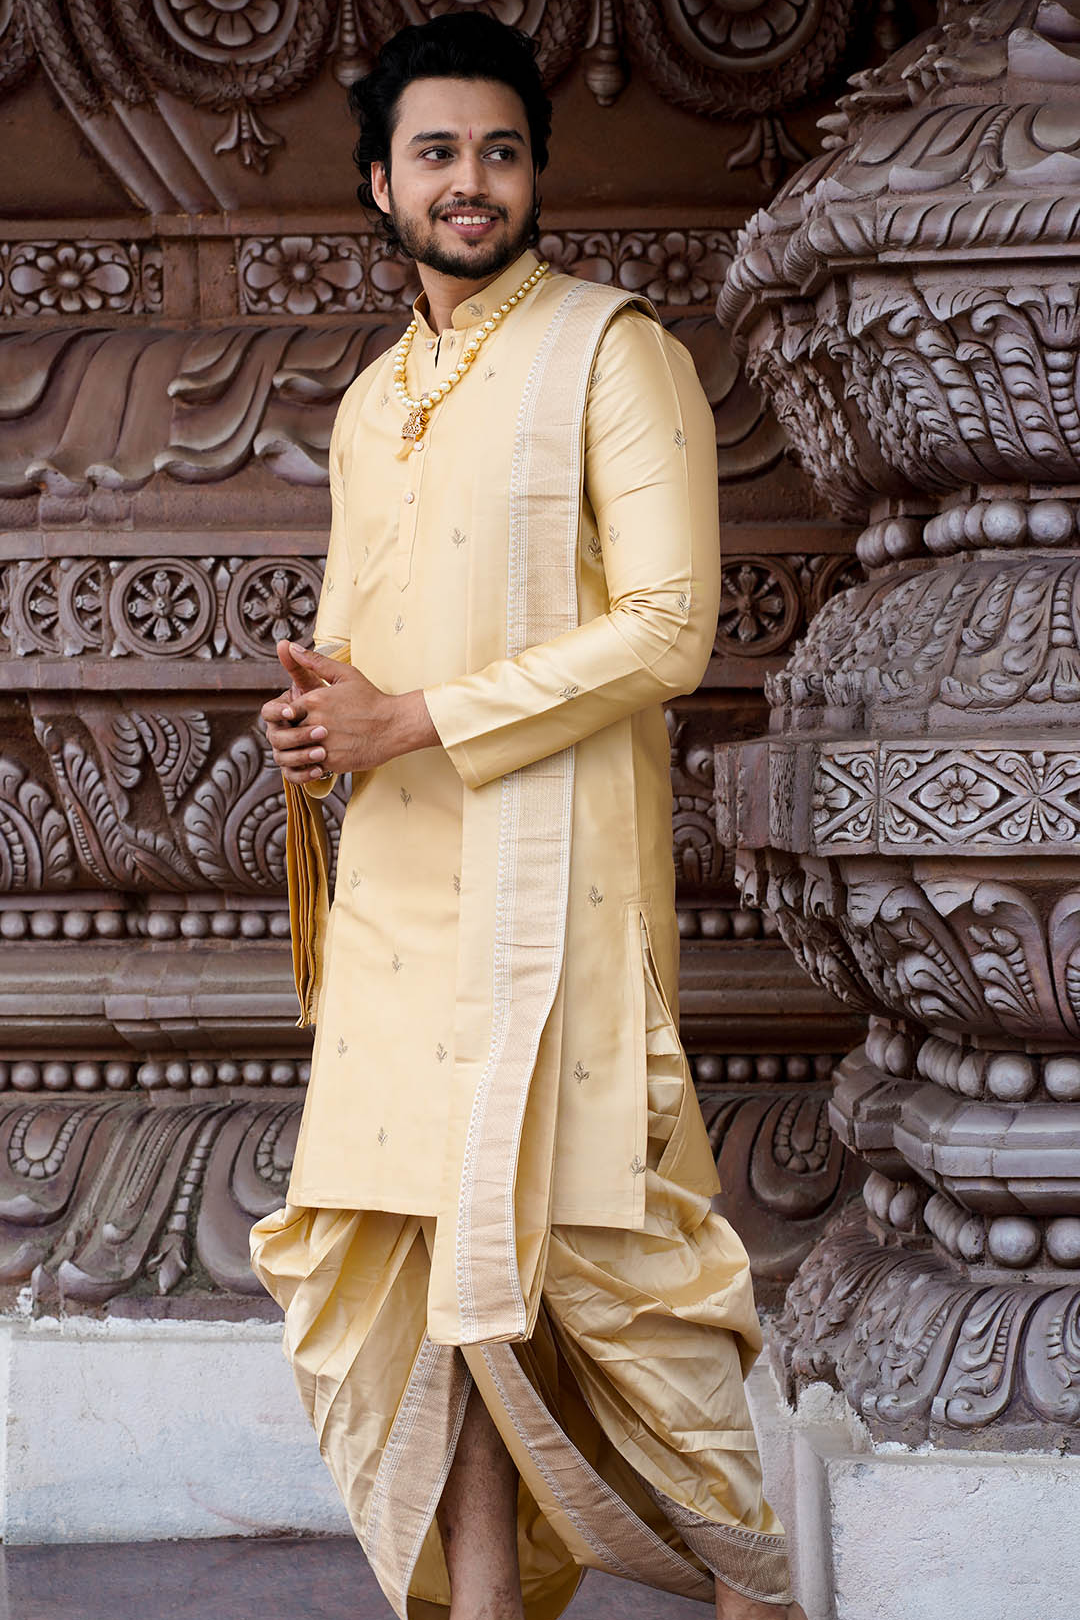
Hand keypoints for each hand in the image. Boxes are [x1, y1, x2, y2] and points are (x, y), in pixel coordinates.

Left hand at [261, 641, 437, 783]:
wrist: (394, 725)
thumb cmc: (371, 699)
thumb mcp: (345, 674)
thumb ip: (315, 662)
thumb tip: (291, 647)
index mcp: (314, 700)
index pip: (285, 711)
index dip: (294, 715)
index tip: (305, 716)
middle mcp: (315, 723)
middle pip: (290, 731)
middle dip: (298, 732)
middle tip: (312, 731)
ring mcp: (324, 744)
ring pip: (298, 751)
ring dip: (305, 748)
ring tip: (318, 743)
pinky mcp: (333, 762)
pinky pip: (311, 765)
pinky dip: (315, 762)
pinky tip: (328, 754)